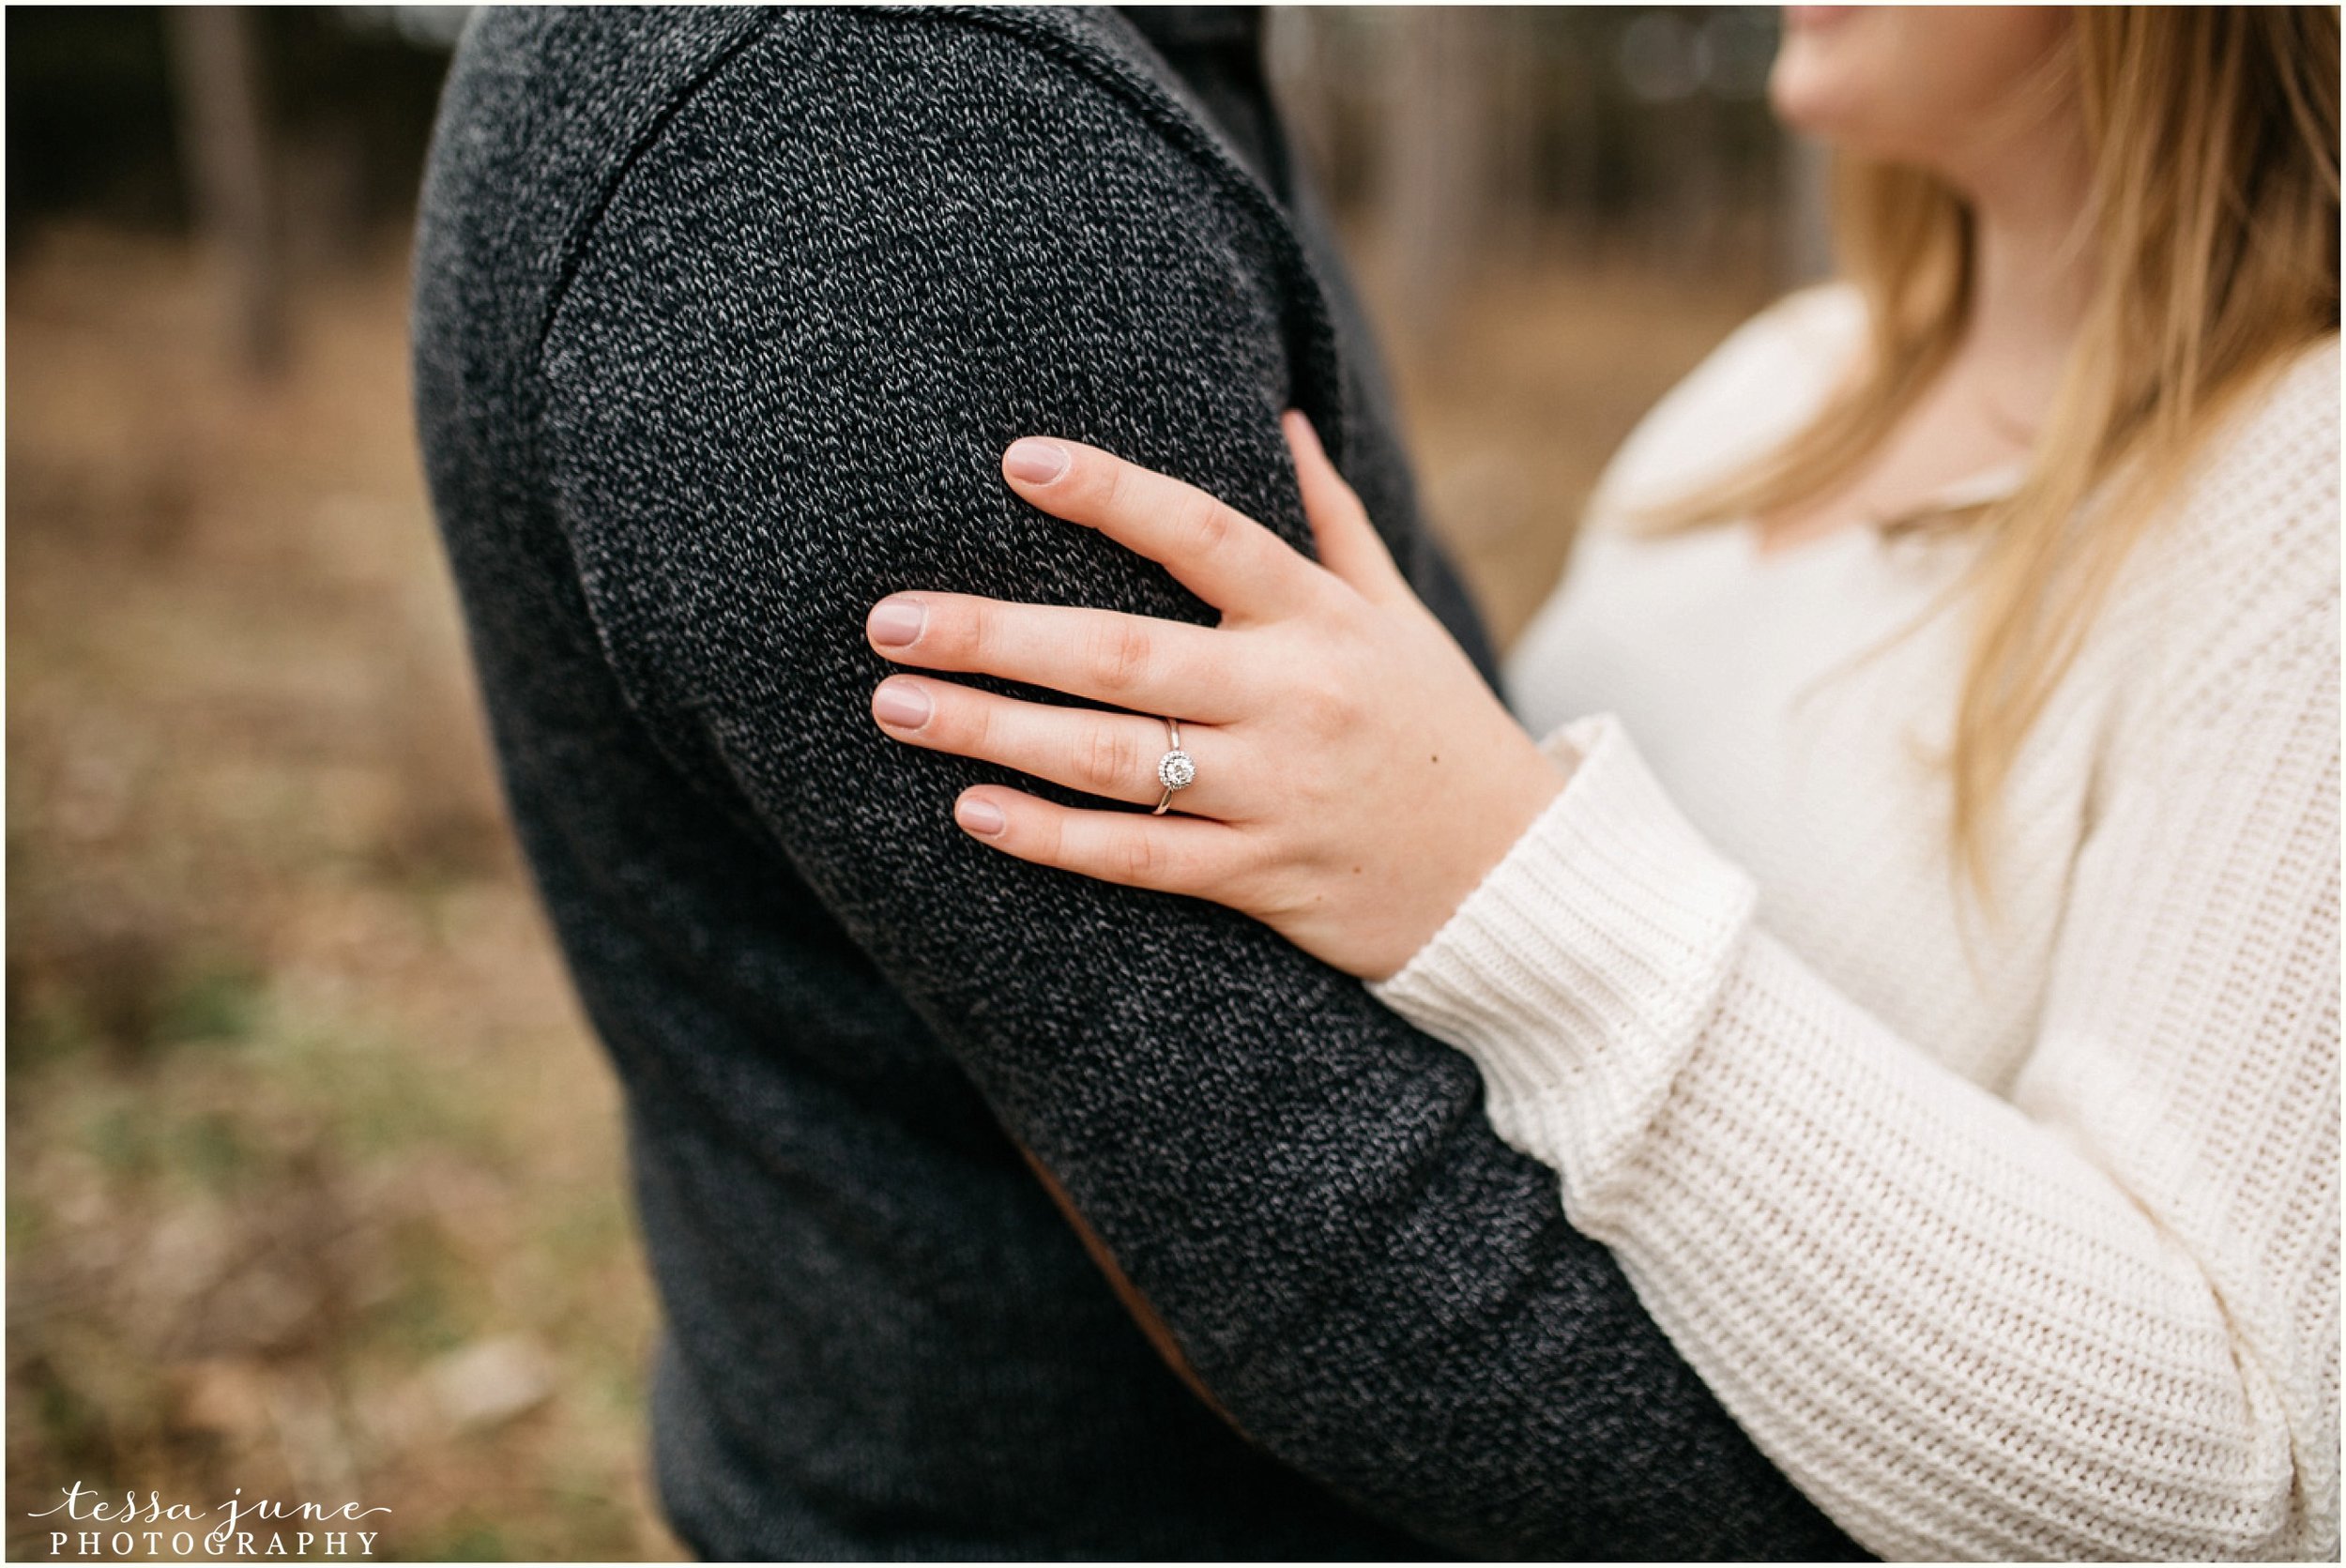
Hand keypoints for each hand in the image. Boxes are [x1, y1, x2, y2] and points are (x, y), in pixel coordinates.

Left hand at [865, 413, 1566, 981]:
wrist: (1523, 880)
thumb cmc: (1438, 730)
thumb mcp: (1400, 616)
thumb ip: (1332, 522)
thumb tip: (1280, 416)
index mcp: (1323, 617)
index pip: (1208, 535)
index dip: (1113, 495)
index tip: (1017, 459)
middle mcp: (1296, 697)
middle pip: (1126, 654)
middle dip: (999, 634)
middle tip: (890, 620)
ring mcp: (1277, 793)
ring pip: (1119, 760)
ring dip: (999, 732)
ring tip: (899, 709)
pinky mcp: (1266, 880)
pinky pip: (1144, 860)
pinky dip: (1056, 838)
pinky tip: (974, 812)